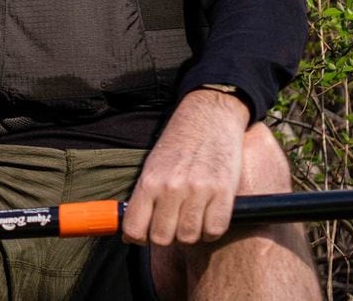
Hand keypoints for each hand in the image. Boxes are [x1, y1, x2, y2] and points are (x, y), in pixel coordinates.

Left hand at [122, 88, 249, 246]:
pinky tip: (208, 216)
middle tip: (171, 225)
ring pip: (189, 237)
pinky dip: (211, 230)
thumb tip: (128, 234)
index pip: (134, 228)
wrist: (209, 116)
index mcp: (149, 181)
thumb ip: (142, 198)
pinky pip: (215, 230)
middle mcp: (172, 188)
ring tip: (191, 217)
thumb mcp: (152, 165)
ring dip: (190, 233)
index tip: (143, 235)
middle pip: (162, 238)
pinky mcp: (224, 192)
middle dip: (165, 236)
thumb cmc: (178, 143)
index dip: (137, 238)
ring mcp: (199, 191)